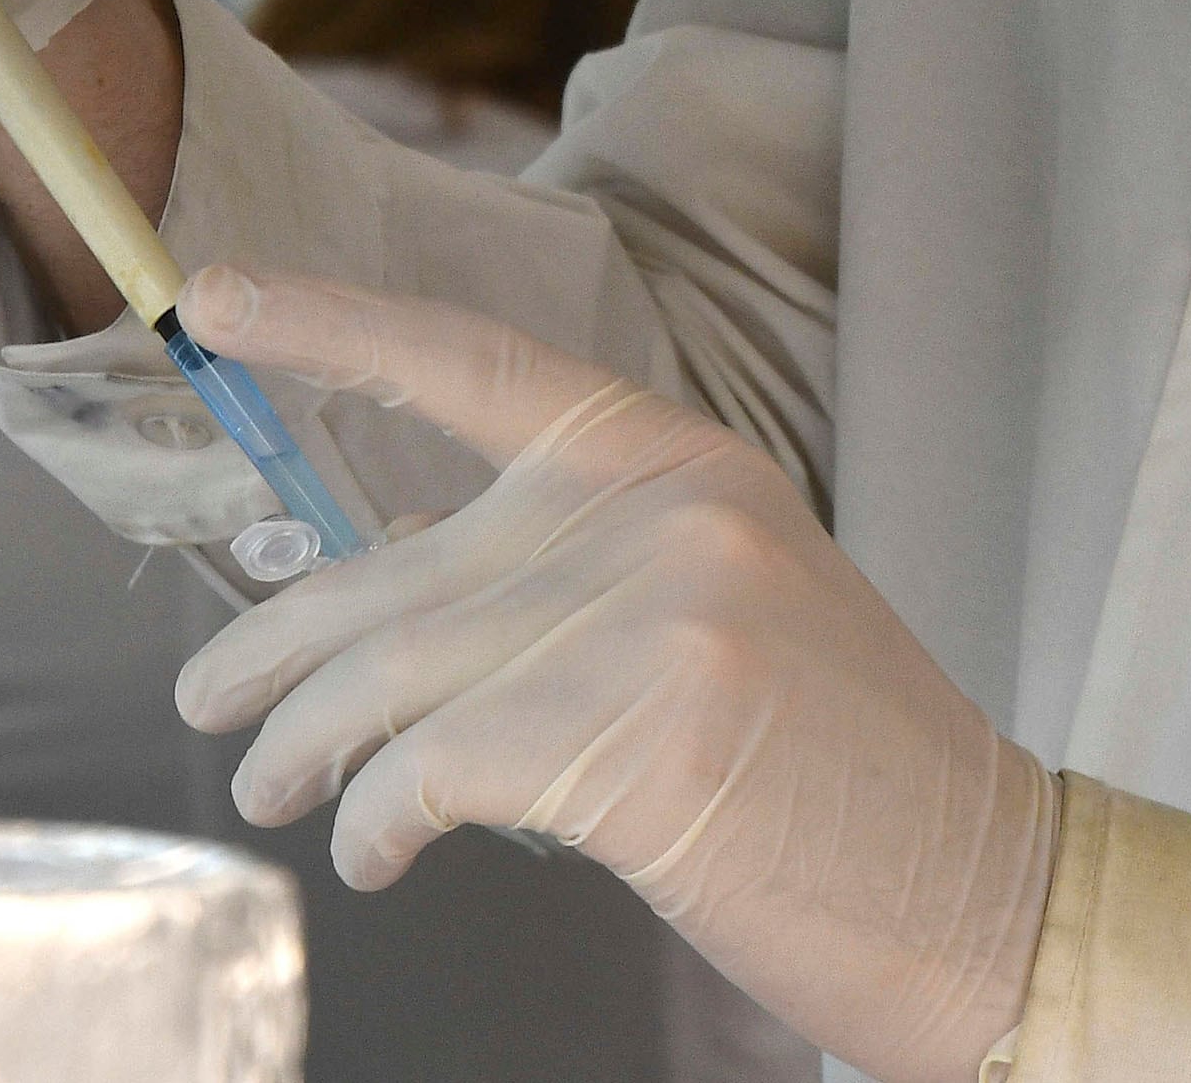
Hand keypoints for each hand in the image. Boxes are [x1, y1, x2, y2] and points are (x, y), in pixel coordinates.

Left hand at [172, 272, 1054, 1082]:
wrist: (983, 888)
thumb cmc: (845, 776)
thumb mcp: (728, 611)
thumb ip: (578, 570)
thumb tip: (402, 576)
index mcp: (689, 462)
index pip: (481, 363)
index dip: (337, 326)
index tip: (219, 300)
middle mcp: (667, 514)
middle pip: (405, 563)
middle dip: (281, 642)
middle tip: (207, 700)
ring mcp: (654, 618)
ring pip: (395, 674)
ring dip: (303, 746)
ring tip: (269, 790)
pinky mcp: (633, 737)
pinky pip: (428, 771)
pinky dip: (377, 824)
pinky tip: (377, 856)